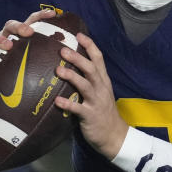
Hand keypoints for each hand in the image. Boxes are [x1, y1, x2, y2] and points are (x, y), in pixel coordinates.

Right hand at [0, 8, 57, 82]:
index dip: (41, 16)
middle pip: (11, 25)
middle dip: (20, 26)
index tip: (53, 14)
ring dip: (1, 40)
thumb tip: (68, 56)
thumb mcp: (27, 56)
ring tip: (8, 45)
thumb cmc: (13, 63)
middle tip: (28, 31)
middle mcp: (6, 37)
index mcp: (19, 35)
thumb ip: (43, 54)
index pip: (30, 21)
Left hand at [53, 33, 129, 159]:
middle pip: (91, 69)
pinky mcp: (90, 116)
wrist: (115, 136)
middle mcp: (101, 89)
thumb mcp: (101, 92)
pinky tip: (57, 101)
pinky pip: (78, 109)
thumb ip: (90, 79)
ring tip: (58, 70)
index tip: (78, 34)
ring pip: (85, 85)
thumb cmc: (103, 112)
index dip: (89, 45)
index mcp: (103, 81)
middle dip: (77, 58)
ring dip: (72, 77)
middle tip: (63, 49)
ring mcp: (96, 102)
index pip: (98, 59)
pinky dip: (68, 104)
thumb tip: (72, 65)